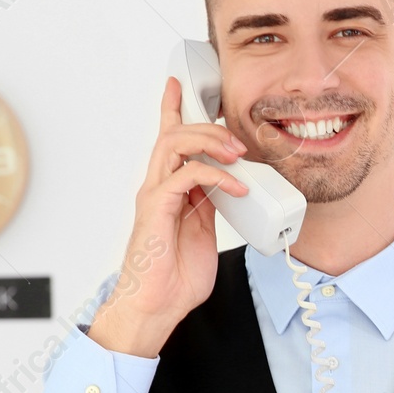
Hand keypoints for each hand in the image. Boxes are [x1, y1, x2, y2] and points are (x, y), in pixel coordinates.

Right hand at [87, 76, 249, 356]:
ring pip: (175, 145)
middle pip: (175, 135)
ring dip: (210, 141)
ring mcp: (155, 196)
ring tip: (237, 154)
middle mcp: (158, 187)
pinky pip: (186, 176)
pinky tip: (237, 185)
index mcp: (169, 191)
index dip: (173, 110)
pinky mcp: (157, 208)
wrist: (157, 307)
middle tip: (237, 141)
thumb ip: (211, 206)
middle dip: (207, 126)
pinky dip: (216, 175)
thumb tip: (230, 186)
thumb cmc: (176, 277)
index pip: (169, 141)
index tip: (180, 86)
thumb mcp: (205, 233)